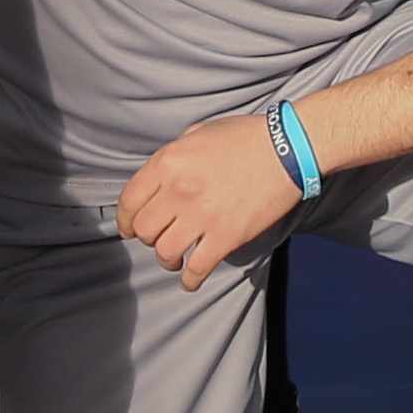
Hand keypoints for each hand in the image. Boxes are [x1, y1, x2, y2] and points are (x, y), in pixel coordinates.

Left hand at [118, 115, 303, 291]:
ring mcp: (202, 215)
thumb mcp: (199, 133)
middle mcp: (179, 191)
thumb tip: (162, 176)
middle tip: (160, 238)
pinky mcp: (226, 236)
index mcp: (168, 162)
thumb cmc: (245, 137)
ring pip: (165, 252)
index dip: (126, 220)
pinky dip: (190, 279)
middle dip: (148, 238)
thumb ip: (175, 155)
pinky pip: (197, 268)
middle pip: (144, 230)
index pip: (129, 200)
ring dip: (167, 259)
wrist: (287, 149)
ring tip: (175, 258)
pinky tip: (190, 280)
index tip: (130, 228)